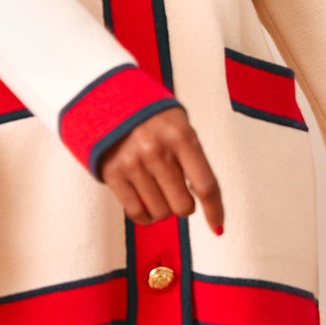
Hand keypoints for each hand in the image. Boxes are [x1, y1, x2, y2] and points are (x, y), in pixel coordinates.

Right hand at [97, 107, 224, 233]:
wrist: (107, 99)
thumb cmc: (150, 116)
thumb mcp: (179, 124)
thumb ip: (192, 156)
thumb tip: (205, 197)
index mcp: (181, 136)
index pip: (206, 184)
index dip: (215, 210)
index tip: (218, 226)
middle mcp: (157, 150)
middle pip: (183, 205)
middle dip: (185, 206)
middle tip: (178, 194)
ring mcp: (133, 163)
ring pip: (160, 212)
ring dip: (164, 210)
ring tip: (159, 193)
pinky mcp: (113, 174)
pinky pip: (136, 212)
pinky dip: (145, 217)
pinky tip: (147, 206)